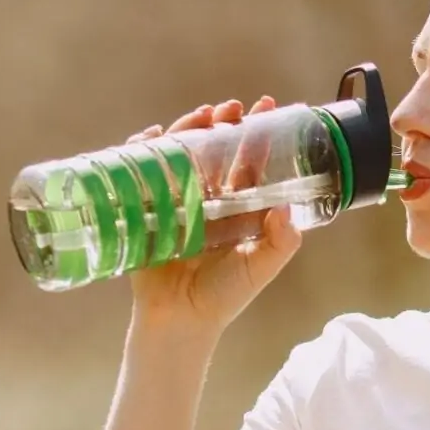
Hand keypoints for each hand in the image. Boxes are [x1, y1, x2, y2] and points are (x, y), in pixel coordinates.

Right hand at [124, 96, 301, 334]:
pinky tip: (150, 136)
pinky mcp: (146, 210)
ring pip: (180, 153)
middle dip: (222, 123)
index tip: (267, 107)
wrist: (180, 322)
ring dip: (188, 129)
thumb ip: (281, 242)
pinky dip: (142, 150)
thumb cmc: (224, 296)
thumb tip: (288, 209)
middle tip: (231, 108)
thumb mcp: (260, 267)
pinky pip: (141, 172)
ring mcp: (175, 201)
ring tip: (201, 115)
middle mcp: (207, 198)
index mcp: (236, 206)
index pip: (248, 161)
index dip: (257, 134)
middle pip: (214, 149)